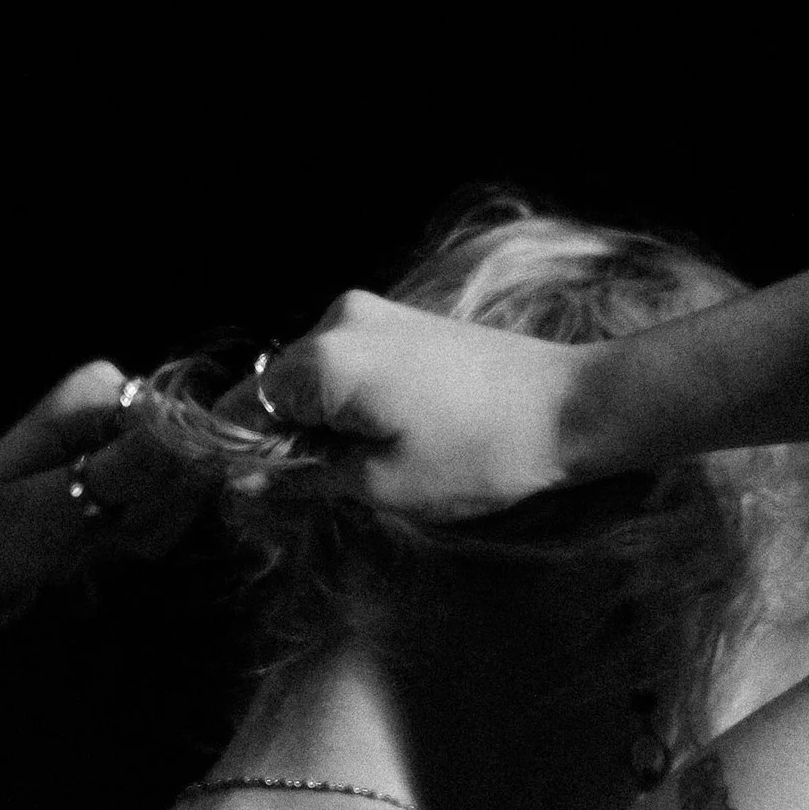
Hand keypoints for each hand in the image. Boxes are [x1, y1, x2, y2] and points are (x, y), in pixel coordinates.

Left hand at [0, 362, 199, 615]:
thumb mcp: (50, 507)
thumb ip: (122, 471)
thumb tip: (197, 440)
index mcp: (99, 391)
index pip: (186, 432)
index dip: (162, 485)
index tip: (116, 516)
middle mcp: (123, 405)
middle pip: (192, 464)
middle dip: (149, 515)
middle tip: (93, 533)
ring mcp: (131, 442)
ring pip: (185, 495)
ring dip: (142, 533)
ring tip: (86, 542)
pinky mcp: (135, 477)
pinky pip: (170, 513)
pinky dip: (139, 541)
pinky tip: (99, 546)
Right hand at [256, 294, 592, 522]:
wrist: (568, 408)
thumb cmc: (478, 453)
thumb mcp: (382, 483)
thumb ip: (303, 476)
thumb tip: (245, 481)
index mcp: (325, 357)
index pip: (243, 405)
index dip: (240, 455)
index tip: (253, 497)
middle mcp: (338, 319)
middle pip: (275, 387)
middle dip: (282, 440)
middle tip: (318, 492)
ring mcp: (372, 312)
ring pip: (311, 378)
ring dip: (319, 425)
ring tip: (361, 469)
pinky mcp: (401, 320)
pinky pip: (346, 364)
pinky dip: (347, 404)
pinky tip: (382, 439)